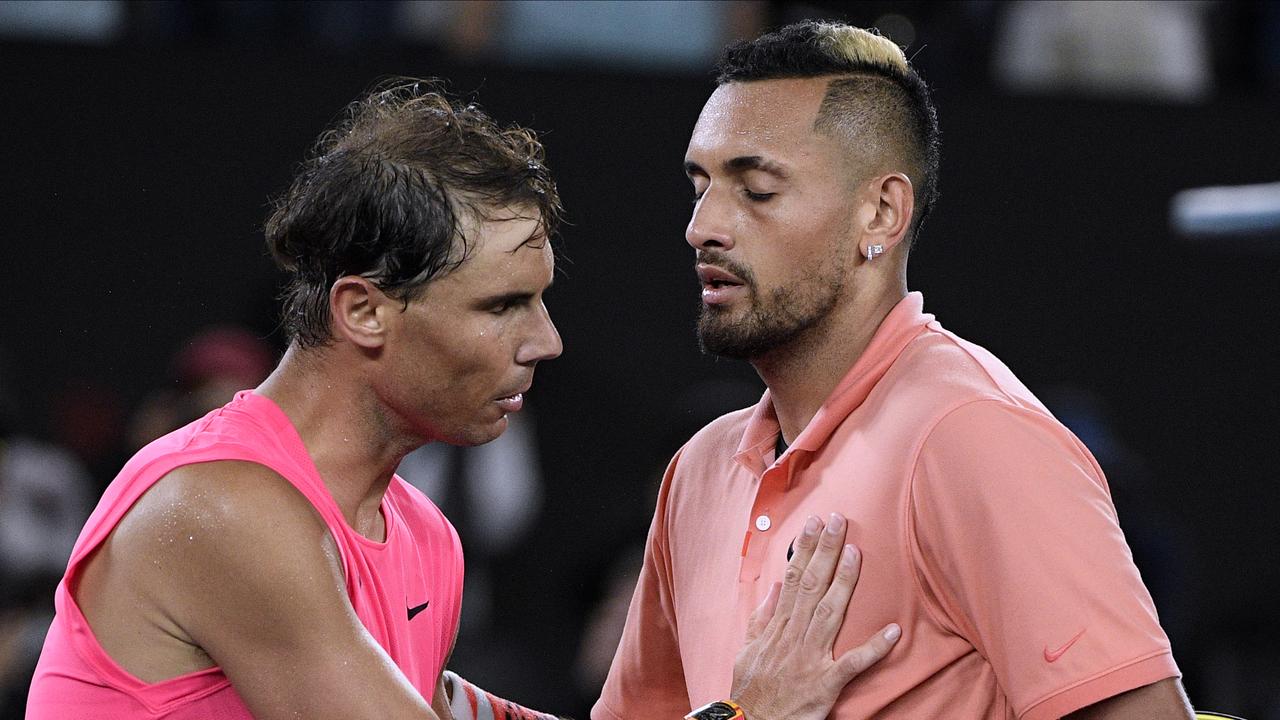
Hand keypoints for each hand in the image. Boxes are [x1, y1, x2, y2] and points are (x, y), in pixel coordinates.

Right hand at [730, 514, 899, 719]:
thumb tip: (774, 588)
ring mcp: (810, 659)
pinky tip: (893, 630)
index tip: (815, 523)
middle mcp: (793, 637)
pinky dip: (874, 648)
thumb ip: (761, 619)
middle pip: (812, 585)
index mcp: (777, 628)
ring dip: (844, 581)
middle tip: (838, 520)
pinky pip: (853, 664)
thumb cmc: (751, 691)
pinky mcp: (825, 683)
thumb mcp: (747, 651)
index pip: (793, 579)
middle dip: (825, 551)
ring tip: (857, 552)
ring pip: (829, 612)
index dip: (805, 549)